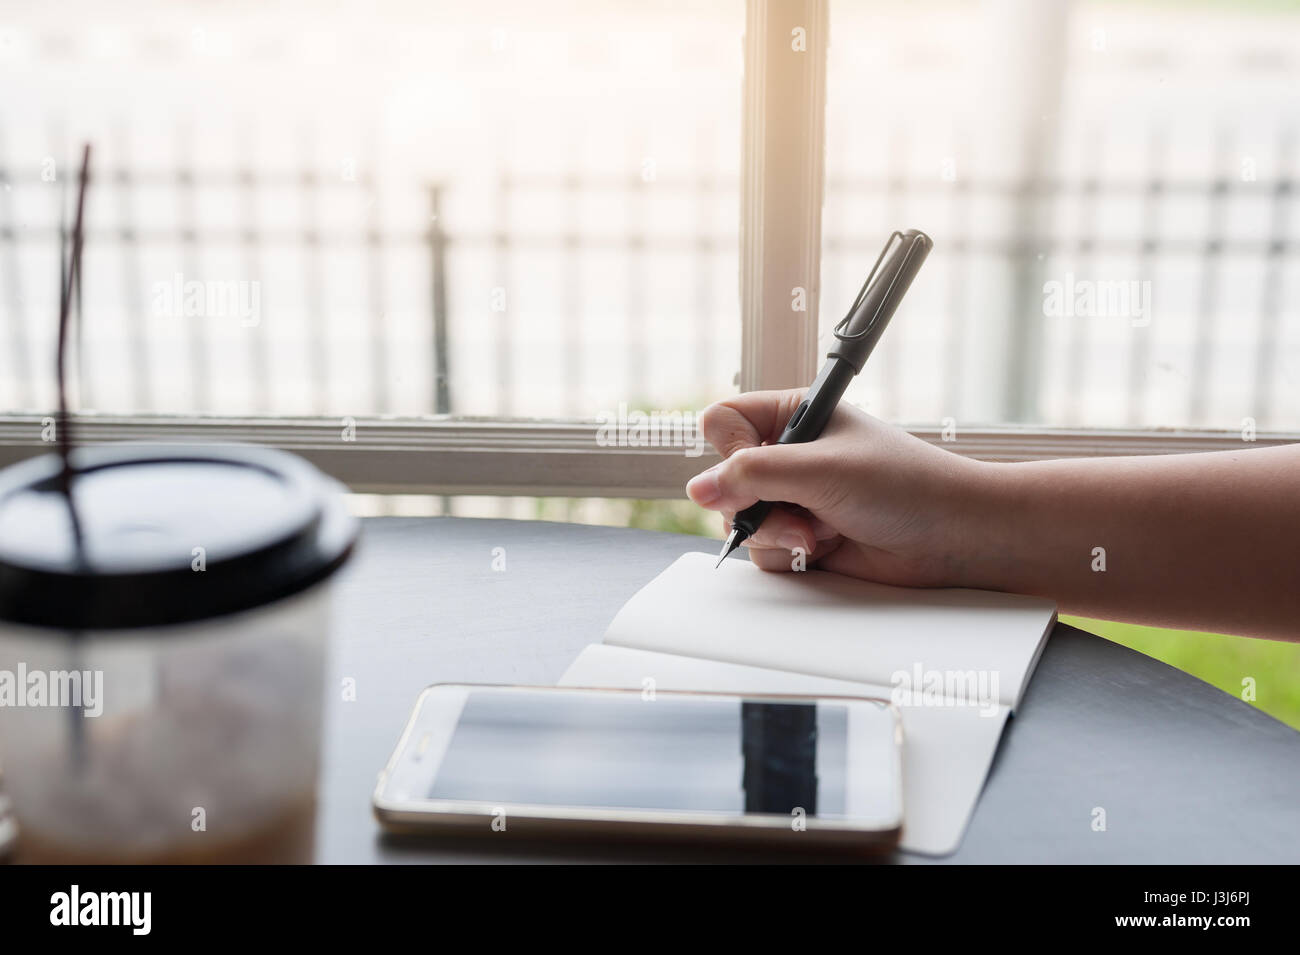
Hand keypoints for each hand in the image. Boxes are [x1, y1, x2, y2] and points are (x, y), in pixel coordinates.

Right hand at [686, 389, 989, 585]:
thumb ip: (754, 475)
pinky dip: (788, 557)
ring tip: (818, 535)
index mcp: (794, 416)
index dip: (728, 450)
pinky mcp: (802, 540)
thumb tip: (697, 490)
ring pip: (740, 522)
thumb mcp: (822, 468)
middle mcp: (789, 456)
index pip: (723, 423)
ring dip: (775, 534)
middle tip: (794, 512)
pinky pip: (764, 553)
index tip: (753, 470)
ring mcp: (794, 500)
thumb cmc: (905, 486)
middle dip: (756, 505)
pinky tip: (824, 550)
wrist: (953, 538)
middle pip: (724, 480)